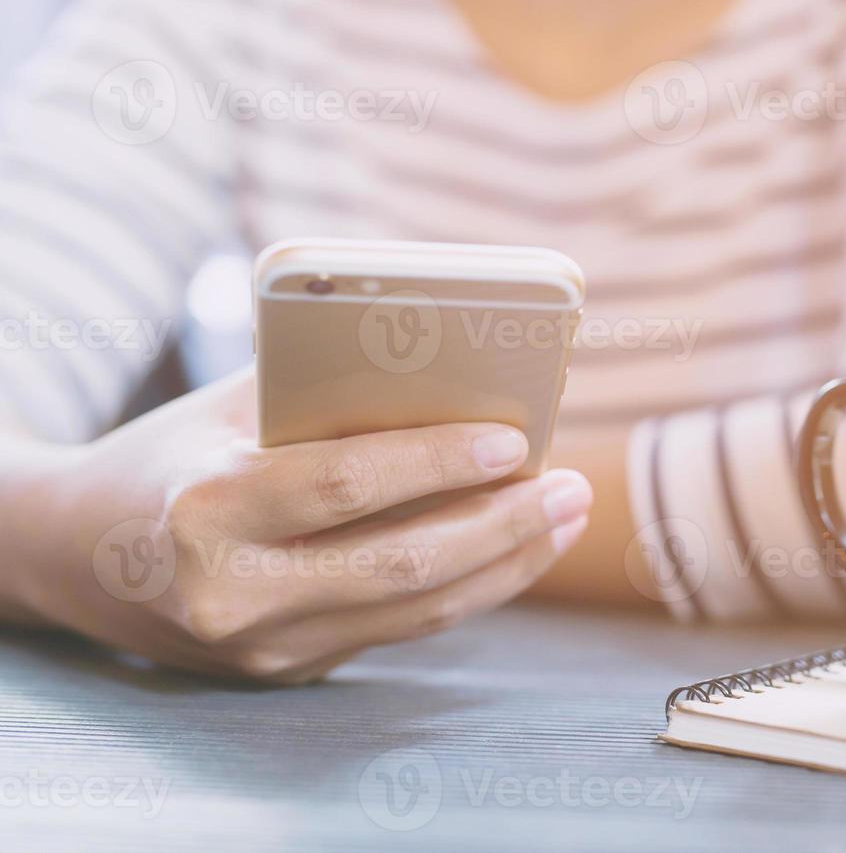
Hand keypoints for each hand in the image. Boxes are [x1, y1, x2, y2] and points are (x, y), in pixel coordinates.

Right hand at [3, 368, 591, 681]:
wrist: (80, 554)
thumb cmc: (173, 454)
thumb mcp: (233, 406)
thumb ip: (329, 388)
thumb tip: (460, 369)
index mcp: (205, 507)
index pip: (344, 483)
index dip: (439, 460)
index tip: (518, 439)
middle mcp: (229, 591)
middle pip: (400, 564)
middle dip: (503, 526)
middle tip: (573, 488)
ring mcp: (260, 646)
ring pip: (415, 612)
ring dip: (506, 565)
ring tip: (564, 517)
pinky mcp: (286, 671)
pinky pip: (400, 629)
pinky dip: (469, 589)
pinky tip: (514, 550)